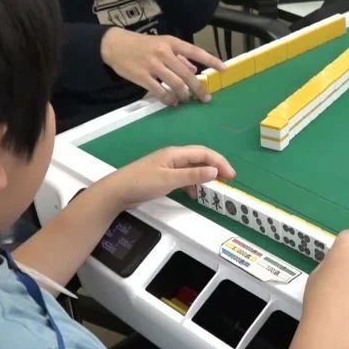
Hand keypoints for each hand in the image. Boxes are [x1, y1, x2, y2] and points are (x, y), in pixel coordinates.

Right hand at [100, 28, 225, 105]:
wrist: (114, 45)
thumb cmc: (141, 45)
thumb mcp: (161, 44)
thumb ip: (179, 57)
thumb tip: (195, 69)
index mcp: (171, 43)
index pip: (195, 51)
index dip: (211, 61)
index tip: (223, 69)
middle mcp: (164, 52)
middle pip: (187, 74)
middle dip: (199, 88)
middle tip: (205, 98)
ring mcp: (153, 65)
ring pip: (176, 85)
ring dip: (184, 96)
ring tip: (185, 100)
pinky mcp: (142, 76)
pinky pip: (160, 92)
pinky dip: (169, 99)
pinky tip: (172, 102)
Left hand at [102, 146, 235, 207]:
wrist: (116, 192)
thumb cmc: (141, 182)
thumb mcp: (169, 180)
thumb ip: (192, 176)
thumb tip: (215, 171)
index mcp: (175, 154)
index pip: (204, 153)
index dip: (219, 162)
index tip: (231, 176)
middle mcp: (174, 158)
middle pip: (200, 160)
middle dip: (215, 169)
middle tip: (227, 182)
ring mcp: (168, 168)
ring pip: (193, 170)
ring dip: (204, 178)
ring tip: (214, 190)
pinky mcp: (164, 179)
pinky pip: (184, 179)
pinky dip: (193, 185)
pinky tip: (195, 195)